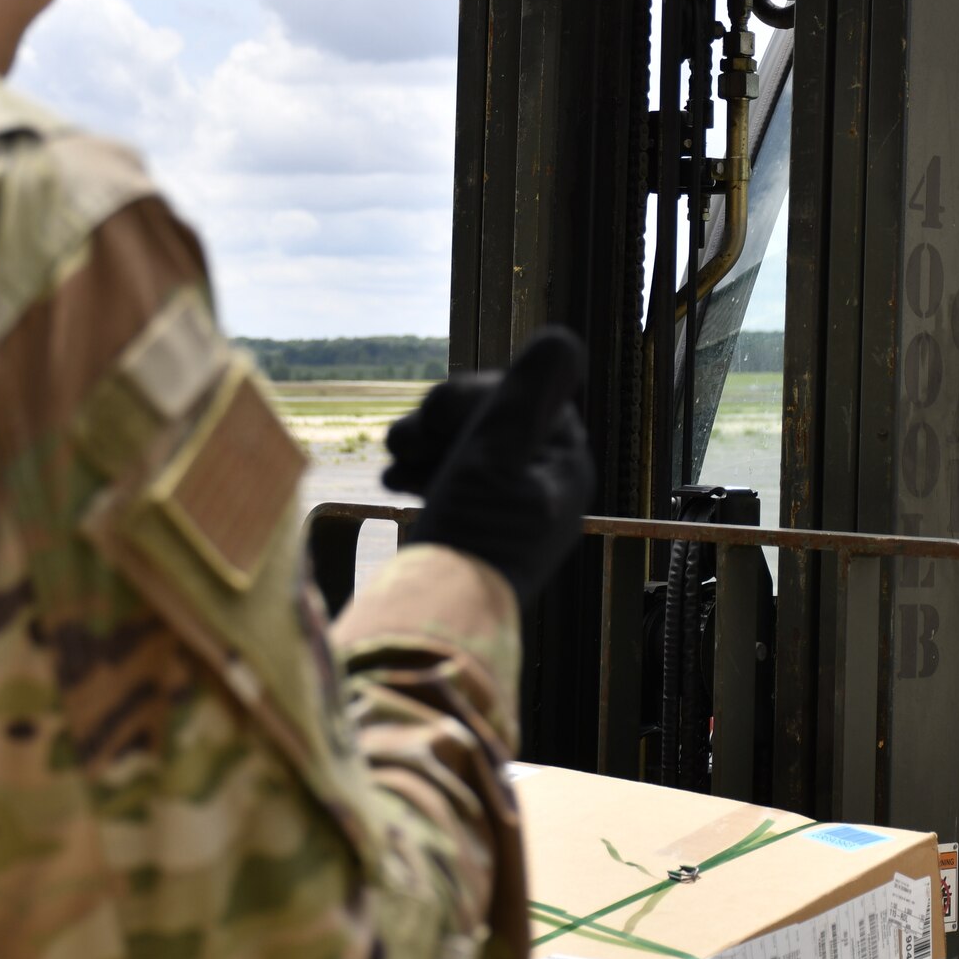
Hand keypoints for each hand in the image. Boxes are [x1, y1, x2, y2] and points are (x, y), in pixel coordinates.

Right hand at [382, 328, 594, 604]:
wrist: (438, 621)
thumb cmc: (470, 535)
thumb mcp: (498, 452)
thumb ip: (527, 392)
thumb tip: (562, 337)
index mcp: (565, 462)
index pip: (524, 395)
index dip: (471, 394)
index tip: (434, 415)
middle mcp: (549, 485)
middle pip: (494, 421)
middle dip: (442, 420)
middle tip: (402, 439)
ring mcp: (517, 510)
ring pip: (470, 449)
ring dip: (427, 444)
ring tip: (393, 461)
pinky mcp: (485, 531)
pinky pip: (459, 482)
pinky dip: (428, 473)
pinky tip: (396, 481)